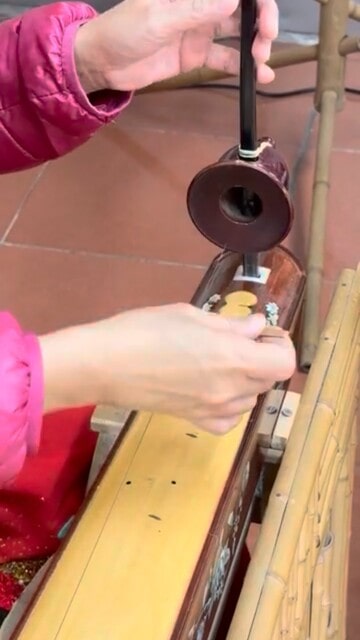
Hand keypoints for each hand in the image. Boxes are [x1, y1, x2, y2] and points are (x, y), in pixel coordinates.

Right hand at [39, 303, 294, 434]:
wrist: (105, 365)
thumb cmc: (145, 329)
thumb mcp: (191, 316)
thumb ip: (230, 325)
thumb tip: (256, 328)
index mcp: (232, 358)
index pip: (284, 363)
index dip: (280, 345)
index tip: (263, 333)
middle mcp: (230, 389)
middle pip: (269, 380)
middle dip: (263, 358)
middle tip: (240, 339)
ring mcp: (213, 409)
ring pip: (251, 398)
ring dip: (247, 379)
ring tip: (221, 361)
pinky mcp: (195, 420)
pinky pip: (229, 419)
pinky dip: (230, 404)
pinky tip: (213, 388)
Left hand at [74, 0, 277, 92]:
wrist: (103, 64)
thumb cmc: (123, 30)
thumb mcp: (159, 19)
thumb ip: (196, 10)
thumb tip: (234, 0)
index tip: (264, 14)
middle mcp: (200, 4)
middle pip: (242, 5)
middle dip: (261, 19)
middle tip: (267, 38)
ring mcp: (200, 29)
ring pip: (239, 31)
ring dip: (256, 43)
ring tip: (262, 60)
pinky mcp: (197, 55)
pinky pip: (226, 58)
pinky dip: (243, 67)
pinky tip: (259, 76)